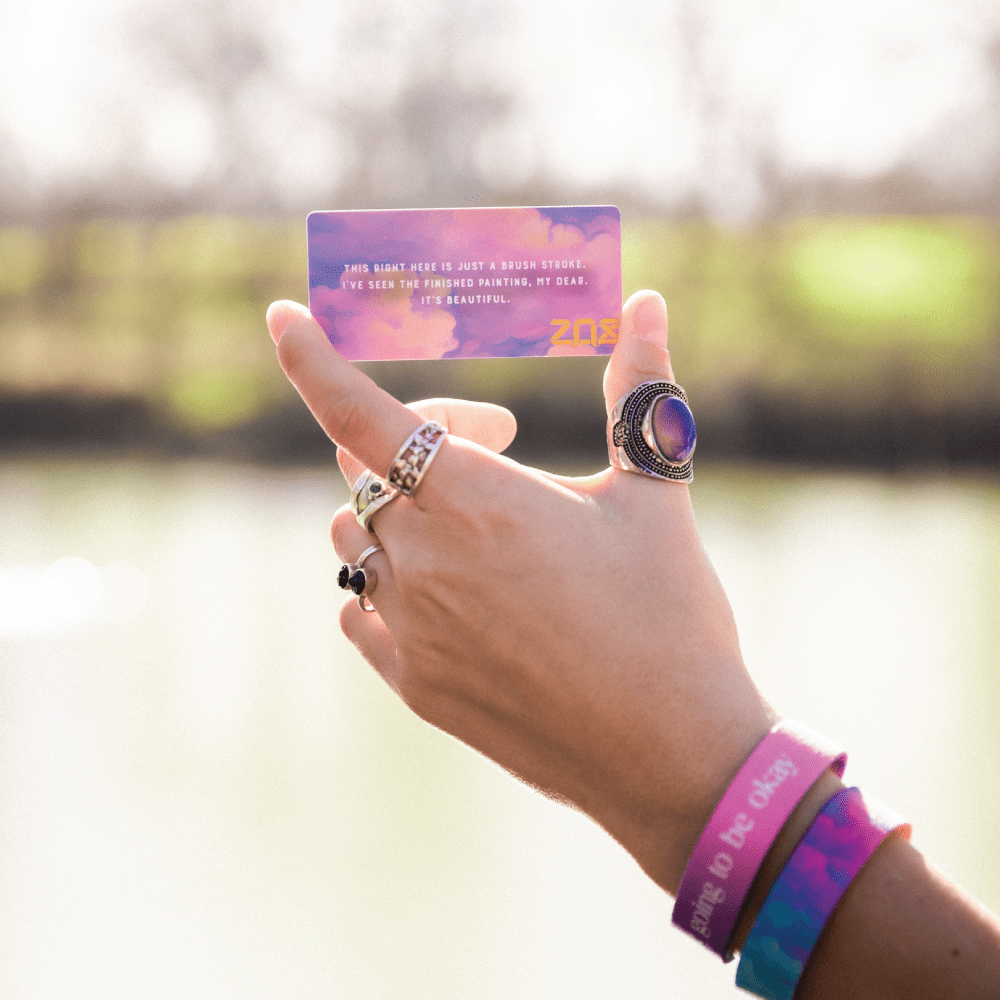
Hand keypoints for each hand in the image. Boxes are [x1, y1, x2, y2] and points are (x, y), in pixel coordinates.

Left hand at [266, 291, 774, 893]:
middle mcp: (427, 560)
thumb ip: (639, 390)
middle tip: (492, 446)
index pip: (360, 412)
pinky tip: (452, 594)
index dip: (311, 359)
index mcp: (479, 499)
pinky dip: (387, 583)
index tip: (283, 318)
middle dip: (410, 439)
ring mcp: (412, 628)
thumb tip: (648, 302)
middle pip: (362, 469)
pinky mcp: (413, 685)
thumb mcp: (655, 493)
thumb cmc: (671, 615)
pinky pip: (360, 610)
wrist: (672, 753)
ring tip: (470, 525)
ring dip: (393, 512)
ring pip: (353, 537)